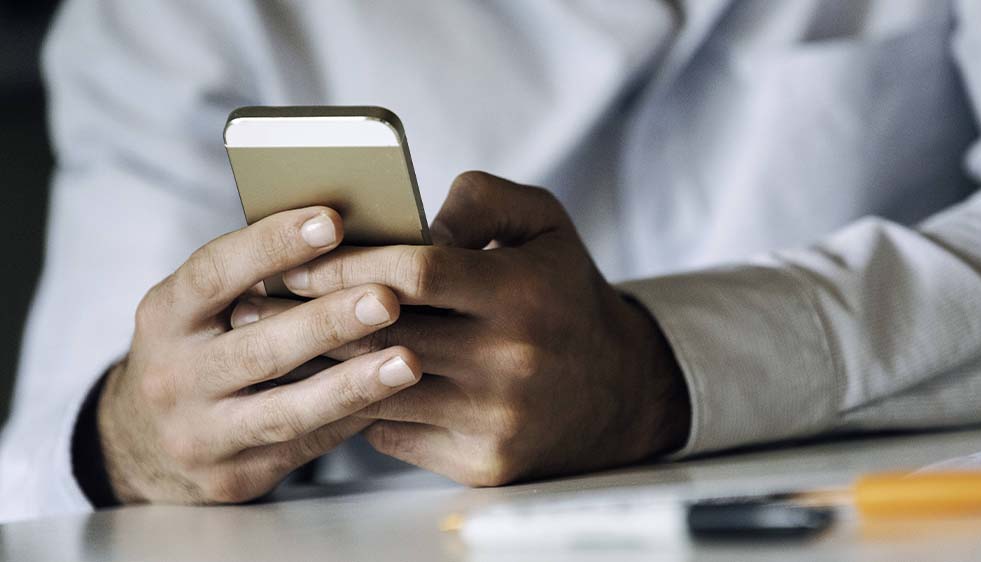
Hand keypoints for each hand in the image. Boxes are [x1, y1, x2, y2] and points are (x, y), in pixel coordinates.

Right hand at [98, 207, 421, 503]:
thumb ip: (254, 276)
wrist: (146, 443)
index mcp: (166, 316)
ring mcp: (200, 434)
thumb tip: (345, 231)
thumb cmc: (199, 349)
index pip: (214, 273)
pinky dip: (352, 419)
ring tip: (408, 361)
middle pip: (258, 348)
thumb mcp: (201, 308)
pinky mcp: (233, 477)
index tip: (332, 221)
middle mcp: (173, 377)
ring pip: (285, 410)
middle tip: (387, 298)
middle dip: (327, 322)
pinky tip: (394, 399)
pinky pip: (305, 446)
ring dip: (352, 384)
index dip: (272, 245)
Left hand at [246, 172, 690, 485]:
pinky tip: (330, 387)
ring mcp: (495, 419)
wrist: (617, 390)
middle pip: (383, 335)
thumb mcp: (545, 224)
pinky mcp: (483, 464)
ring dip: (318, 366)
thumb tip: (415, 221)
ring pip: (379, 389)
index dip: (344, 263)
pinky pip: (395, 434)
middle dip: (307, 315)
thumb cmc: (565, 296)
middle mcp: (510, 360)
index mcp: (522, 293)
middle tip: (254, 301)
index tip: (291, 258)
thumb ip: (483, 197)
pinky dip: (360, 408)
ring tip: (272, 343)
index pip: (414, 272)